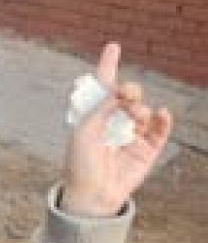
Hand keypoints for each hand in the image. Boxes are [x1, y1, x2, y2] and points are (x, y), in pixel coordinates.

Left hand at [61, 43, 173, 217]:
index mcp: (93, 117)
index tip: (112, 47)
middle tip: (127, 95)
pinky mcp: (147, 149)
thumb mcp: (84, 131)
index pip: (102, 87)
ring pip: (143, 110)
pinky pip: (160, 129)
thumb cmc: (80, 164)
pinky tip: (160, 114)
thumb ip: (100, 108)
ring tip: (134, 117)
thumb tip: (118, 90)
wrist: (92, 194)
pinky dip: (161, 119)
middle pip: (127, 95)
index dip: (107, 66)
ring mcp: (131, 135)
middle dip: (128, 90)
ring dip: (139, 109)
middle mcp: (113, 123)